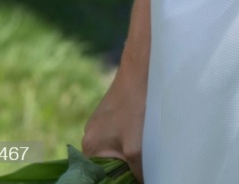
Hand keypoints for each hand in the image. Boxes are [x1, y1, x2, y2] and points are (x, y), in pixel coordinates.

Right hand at [82, 65, 144, 180]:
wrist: (143, 66)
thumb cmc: (136, 106)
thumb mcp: (136, 149)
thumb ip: (135, 172)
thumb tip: (141, 180)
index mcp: (89, 147)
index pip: (97, 177)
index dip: (116, 181)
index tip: (133, 177)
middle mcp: (91, 135)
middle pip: (108, 165)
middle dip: (125, 168)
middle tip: (143, 166)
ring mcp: (103, 122)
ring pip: (118, 150)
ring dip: (132, 153)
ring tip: (148, 149)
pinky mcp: (115, 112)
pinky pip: (123, 135)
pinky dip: (134, 139)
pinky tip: (149, 134)